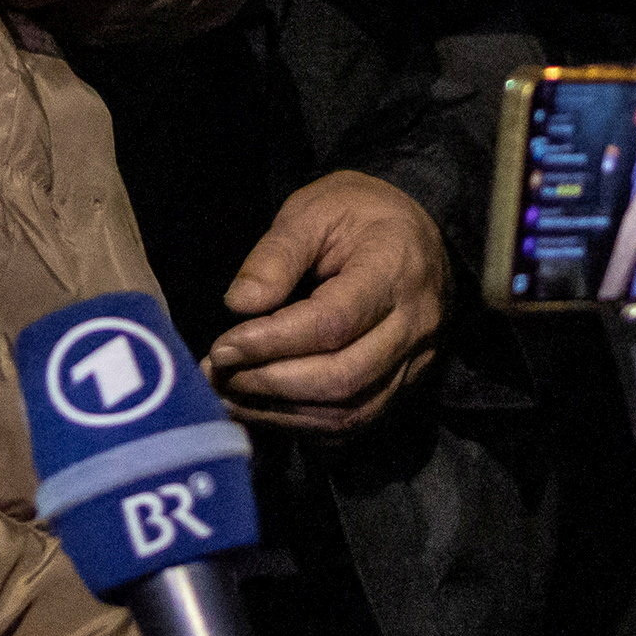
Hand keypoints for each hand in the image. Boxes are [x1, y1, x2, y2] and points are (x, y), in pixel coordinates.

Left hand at [205, 172, 447, 427]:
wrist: (417, 231)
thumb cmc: (359, 214)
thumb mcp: (314, 211)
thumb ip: (276, 254)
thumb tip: (239, 305)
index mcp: (394, 270)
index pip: (332, 324)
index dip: (272, 343)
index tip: (222, 347)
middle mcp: (415, 325)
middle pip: (343, 378)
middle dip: (271, 384)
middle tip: (218, 375)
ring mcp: (416, 361)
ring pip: (350, 411)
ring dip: (283, 412)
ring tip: (230, 396)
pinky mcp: (406, 384)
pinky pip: (356, 421)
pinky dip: (305, 424)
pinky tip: (264, 409)